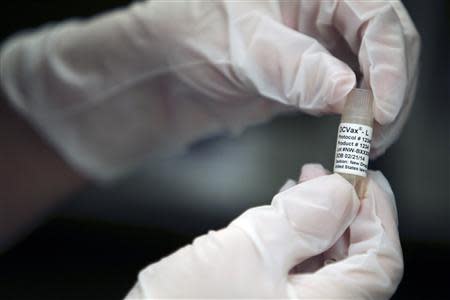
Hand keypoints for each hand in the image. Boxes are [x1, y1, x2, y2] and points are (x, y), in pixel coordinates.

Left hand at [0, 1, 418, 178]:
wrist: (158, 68)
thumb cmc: (184, 32)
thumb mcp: (238, 43)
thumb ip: (293, 66)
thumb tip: (345, 90)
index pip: (377, 16)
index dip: (389, 64)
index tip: (383, 109)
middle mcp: (321, 12)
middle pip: (382, 46)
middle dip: (389, 90)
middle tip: (376, 135)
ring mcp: (317, 46)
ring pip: (369, 74)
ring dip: (374, 108)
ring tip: (365, 142)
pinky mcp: (307, 78)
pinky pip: (346, 95)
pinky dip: (354, 117)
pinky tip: (349, 135)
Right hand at [125, 164, 402, 298]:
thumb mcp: (247, 250)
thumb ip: (300, 221)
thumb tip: (339, 192)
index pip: (379, 264)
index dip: (378, 215)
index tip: (365, 178)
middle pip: (356, 265)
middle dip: (345, 213)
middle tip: (331, 175)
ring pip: (327, 268)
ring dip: (320, 224)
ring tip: (305, 186)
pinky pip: (299, 275)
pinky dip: (296, 241)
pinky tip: (282, 215)